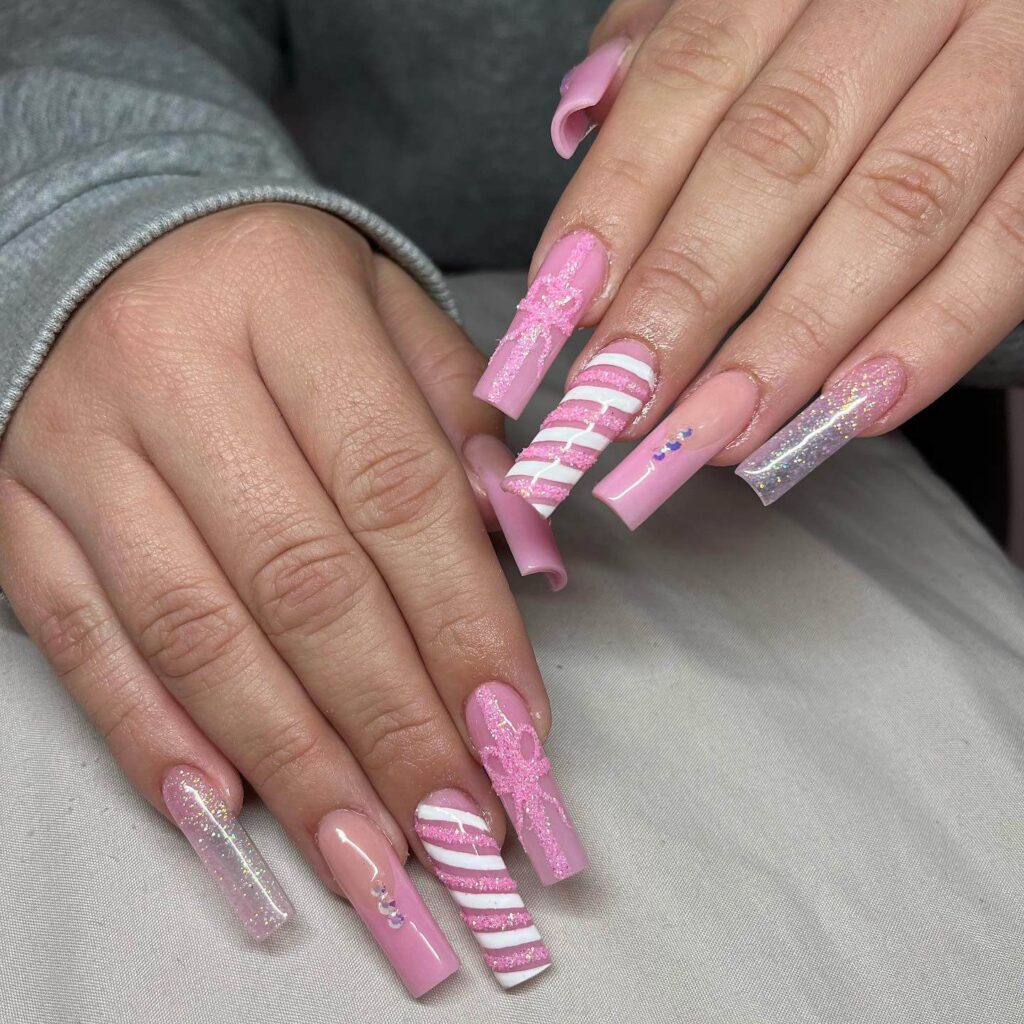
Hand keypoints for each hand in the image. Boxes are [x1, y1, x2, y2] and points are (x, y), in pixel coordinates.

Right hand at [0, 205, 578, 990]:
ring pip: (192, 629)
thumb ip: (457, 420)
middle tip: (456, 824)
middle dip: (389, 721)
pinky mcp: (12, 505)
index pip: (397, 490)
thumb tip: (520, 557)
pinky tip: (227, 810)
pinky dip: (153, 734)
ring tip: (367, 851)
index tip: (514, 731)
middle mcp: (172, 373)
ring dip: (290, 759)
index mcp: (286, 303)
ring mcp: (75, 446)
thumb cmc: (272, 282)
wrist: (104, 235)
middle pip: (300, 579)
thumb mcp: (383, 304)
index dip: (462, 624)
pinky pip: (78, 636)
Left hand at [481, 0, 1023, 523]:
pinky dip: (934, 336)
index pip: (691, 76)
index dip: (619, 200)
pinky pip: (1015, 244)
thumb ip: (676, 33)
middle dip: (688, 292)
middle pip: (779, 152)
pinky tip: (853, 412)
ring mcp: (1012, 59)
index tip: (561, 310)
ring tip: (716, 432)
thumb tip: (583, 117)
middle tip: (621, 399)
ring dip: (794, 340)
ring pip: (894, 207)